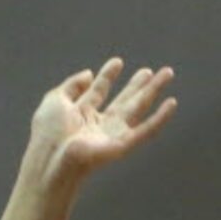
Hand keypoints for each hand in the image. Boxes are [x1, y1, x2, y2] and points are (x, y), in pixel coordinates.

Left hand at [29, 59, 176, 182]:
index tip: (117, 62)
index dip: (108, 75)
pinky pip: (147, 130)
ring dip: (154, 91)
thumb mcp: (55, 100)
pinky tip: (171, 103)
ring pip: (139, 108)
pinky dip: (160, 117)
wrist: (52, 158)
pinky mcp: (123, 144)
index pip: (99, 91)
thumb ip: (72, 85)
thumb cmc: (49, 133)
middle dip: (138, 84)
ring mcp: (113, 134)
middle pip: (124, 99)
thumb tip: (88, 73)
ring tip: (167, 73)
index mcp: (82, 113)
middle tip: (151, 70)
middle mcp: (100, 123)